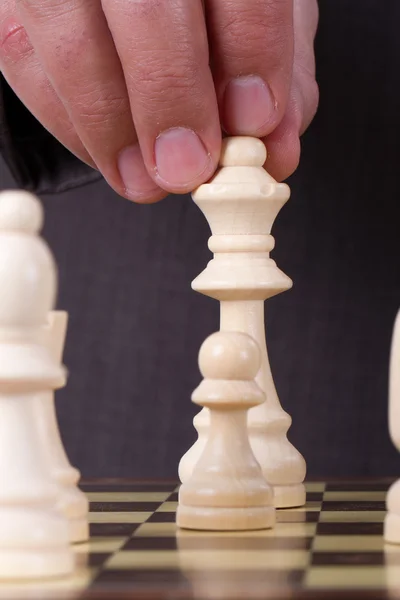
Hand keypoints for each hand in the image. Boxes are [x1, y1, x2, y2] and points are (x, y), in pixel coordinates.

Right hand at [0, 0, 318, 202]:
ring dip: (114, 130)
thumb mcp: (259, 13)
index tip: (253, 120)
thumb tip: (275, 151)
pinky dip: (73, 126)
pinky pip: (29, 65)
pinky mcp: (14, 4)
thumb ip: (277, 75)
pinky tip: (111, 155)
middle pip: (144, 7)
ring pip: (75, 45)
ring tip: (147, 181)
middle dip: (170, 98)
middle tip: (187, 168)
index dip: (250, 51)